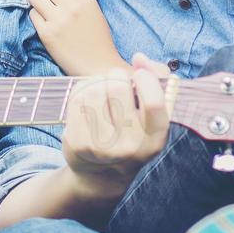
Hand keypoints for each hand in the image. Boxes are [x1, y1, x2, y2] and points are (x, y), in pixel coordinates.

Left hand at [27, 0, 124, 75]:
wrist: (98, 67)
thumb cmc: (97, 40)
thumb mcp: (94, 11)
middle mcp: (71, 7)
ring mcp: (58, 20)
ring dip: (34, 0)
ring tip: (39, 8)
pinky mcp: (47, 34)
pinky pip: (32, 15)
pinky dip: (36, 17)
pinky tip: (44, 24)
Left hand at [61, 54, 170, 201]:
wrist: (102, 175)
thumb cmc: (132, 133)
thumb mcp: (152, 114)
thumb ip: (156, 79)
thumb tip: (140, 57)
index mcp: (155, 139)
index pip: (153, 102)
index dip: (146, 79)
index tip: (140, 75)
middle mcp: (130, 147)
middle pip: (118, 88)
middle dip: (116, 76)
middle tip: (116, 82)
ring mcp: (102, 147)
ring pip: (94, 89)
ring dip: (97, 82)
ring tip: (101, 92)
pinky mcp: (78, 144)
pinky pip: (77, 99)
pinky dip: (81, 92)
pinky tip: (87, 102)